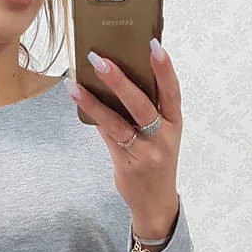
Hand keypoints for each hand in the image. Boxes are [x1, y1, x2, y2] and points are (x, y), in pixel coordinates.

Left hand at [65, 44, 181, 238]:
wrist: (156, 205)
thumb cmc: (157, 163)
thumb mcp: (162, 137)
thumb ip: (148, 112)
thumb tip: (118, 81)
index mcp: (175, 124)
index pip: (172, 92)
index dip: (165, 69)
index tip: (154, 46)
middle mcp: (162, 138)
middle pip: (141, 105)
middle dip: (120, 81)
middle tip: (101, 61)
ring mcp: (145, 152)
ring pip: (117, 122)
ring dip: (95, 101)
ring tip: (76, 84)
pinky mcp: (126, 163)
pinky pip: (107, 136)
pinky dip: (94, 117)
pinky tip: (79, 101)